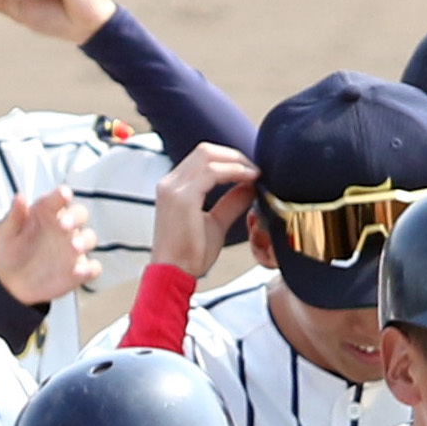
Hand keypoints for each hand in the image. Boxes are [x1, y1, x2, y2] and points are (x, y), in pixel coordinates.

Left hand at [0, 188, 99, 303]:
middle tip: (64, 225)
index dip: (62, 195)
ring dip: (83, 241)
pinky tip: (78, 271)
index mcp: (45, 214)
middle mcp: (62, 228)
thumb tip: (19, 197)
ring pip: (88, 238)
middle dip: (75, 217)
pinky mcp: (78, 269)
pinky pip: (91, 267)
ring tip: (73, 247)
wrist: (9, 284)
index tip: (63, 195)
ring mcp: (72, 248)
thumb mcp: (4, 234)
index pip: (57, 199)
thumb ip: (13, 216)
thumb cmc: (7, 253)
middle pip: (79, 214)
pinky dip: (89, 268)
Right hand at [148, 143, 258, 276]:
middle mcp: (170, 183)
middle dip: (235, 156)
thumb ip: (231, 202)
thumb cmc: (190, 255)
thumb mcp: (216, 223)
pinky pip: (212, 172)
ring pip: (208, 155)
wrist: (174, 275)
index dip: (230, 159)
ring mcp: (173, 188)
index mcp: (174, 187)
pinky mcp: (182, 197)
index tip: (252, 171)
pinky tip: (250, 180)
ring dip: (237, 161)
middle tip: (257, 169)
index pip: (203, 158)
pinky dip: (234, 171)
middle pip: (205, 150)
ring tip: (256, 174)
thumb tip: (250, 186)